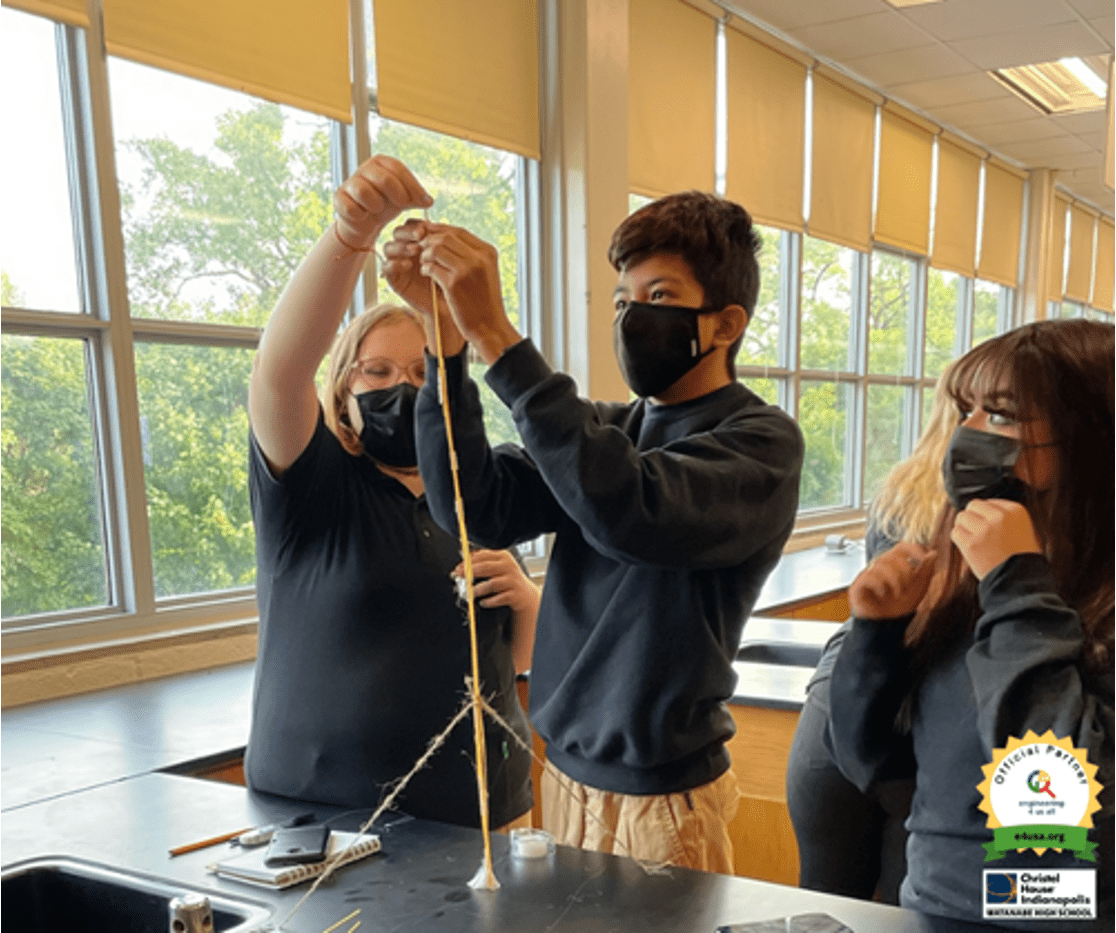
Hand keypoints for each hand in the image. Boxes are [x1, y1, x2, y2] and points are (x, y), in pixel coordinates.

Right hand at [333, 155, 431, 251]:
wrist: (364, 221)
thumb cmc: (385, 205)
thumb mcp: (404, 199)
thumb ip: (417, 198)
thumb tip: (429, 201)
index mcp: (381, 162)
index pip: (398, 168)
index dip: (413, 186)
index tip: (425, 202)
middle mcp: (365, 168)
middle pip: (384, 179)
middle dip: (397, 195)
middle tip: (401, 205)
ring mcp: (350, 182)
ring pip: (365, 192)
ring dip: (376, 205)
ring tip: (377, 209)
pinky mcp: (339, 197)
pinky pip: (351, 208)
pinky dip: (360, 215)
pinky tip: (363, 216)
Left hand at [417, 225, 520, 362]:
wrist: (489, 326)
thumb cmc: (484, 301)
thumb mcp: (485, 272)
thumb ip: (470, 255)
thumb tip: (446, 238)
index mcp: (487, 252)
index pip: (459, 231)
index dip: (440, 230)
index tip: (429, 235)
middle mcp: (478, 258)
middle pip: (445, 236)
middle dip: (429, 241)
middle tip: (422, 250)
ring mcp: (466, 270)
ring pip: (435, 249)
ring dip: (425, 255)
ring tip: (425, 263)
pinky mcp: (453, 284)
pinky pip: (431, 267)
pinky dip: (425, 269)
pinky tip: (427, 274)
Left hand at [454, 549, 539, 613]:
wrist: (525, 594)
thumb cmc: (508, 579)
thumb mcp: (499, 566)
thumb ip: (483, 561)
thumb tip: (464, 560)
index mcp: (503, 557)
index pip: (484, 555)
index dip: (469, 561)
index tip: (458, 567)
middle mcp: (509, 567)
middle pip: (486, 567)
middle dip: (470, 572)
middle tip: (459, 577)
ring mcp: (512, 581)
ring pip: (492, 584)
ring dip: (478, 589)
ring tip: (470, 593)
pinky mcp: (515, 595)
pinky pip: (499, 598)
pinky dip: (489, 601)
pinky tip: (482, 602)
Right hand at [848, 542, 936, 619]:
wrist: (887, 624)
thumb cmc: (901, 605)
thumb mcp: (919, 588)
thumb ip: (926, 570)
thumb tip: (934, 553)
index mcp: (894, 564)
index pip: (901, 547)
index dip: (913, 549)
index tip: (925, 558)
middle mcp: (880, 566)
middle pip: (892, 555)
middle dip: (905, 570)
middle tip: (907, 585)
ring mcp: (868, 574)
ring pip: (882, 565)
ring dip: (895, 580)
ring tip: (897, 593)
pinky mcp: (859, 585)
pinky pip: (869, 577)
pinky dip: (880, 585)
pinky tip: (883, 594)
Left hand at [950, 499, 1041, 579]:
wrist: (1020, 579)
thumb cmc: (1022, 556)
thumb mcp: (1024, 529)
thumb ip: (1006, 516)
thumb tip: (981, 509)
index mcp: (1016, 510)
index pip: (989, 502)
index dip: (986, 515)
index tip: (990, 527)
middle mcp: (999, 516)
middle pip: (973, 505)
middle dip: (973, 517)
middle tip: (977, 531)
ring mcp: (984, 529)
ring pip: (961, 517)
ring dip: (964, 527)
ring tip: (974, 539)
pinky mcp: (971, 543)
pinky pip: (955, 532)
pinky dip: (959, 539)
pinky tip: (969, 547)